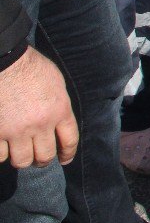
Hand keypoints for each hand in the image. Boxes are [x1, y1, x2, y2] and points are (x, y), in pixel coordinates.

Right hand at [0, 47, 77, 168]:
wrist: (5, 62)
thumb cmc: (31, 67)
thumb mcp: (56, 82)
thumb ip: (58, 104)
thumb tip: (58, 121)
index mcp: (59, 110)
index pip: (69, 140)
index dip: (68, 153)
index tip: (64, 159)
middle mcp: (40, 124)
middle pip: (45, 156)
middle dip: (43, 160)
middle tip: (39, 159)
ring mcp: (16, 130)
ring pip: (22, 160)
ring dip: (21, 158)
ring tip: (19, 153)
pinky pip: (0, 155)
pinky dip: (1, 153)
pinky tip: (2, 146)